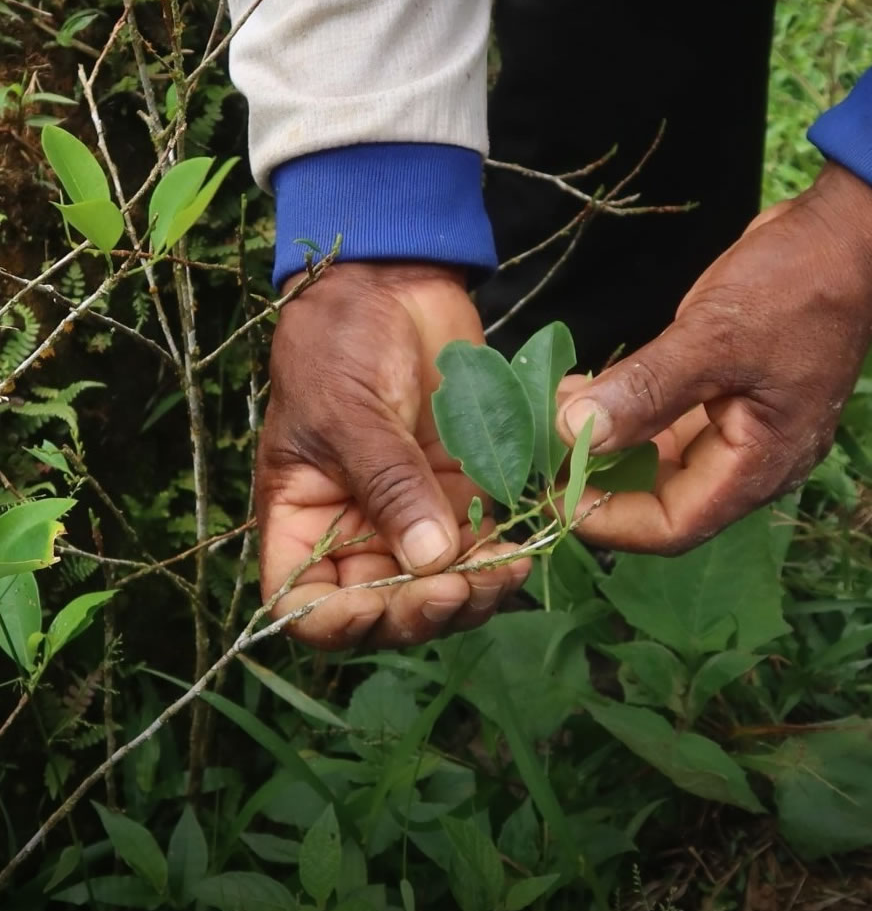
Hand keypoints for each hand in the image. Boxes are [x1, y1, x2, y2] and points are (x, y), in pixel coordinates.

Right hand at [256, 263, 530, 648]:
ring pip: (442, 590)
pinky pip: (482, 547)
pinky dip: (504, 554)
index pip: (306, 607)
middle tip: (464, 586)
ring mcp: (413, 519)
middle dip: (425, 612)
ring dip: (476, 592)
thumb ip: (388, 485)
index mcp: (304, 521)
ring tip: (509, 565)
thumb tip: (429, 561)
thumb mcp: (349, 411)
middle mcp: (356, 534)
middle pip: (385, 612)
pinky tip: (529, 539)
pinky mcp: (461, 497)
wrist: (393, 286)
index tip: (379, 604)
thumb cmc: (341, 340)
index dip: (338, 624)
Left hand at [556, 163, 871, 552]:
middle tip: (542, 454)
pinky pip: (668, 421)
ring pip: (661, 458)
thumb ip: (645, 390)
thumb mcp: (714, 338)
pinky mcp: (727, 396)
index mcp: (759, 465)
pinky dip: (627, 411)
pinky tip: (586, 389)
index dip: (612, 520)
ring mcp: (740, 428)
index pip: (675, 525)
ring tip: (554, 411)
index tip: (554, 494)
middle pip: (663, 498)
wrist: (847, 235)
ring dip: (608, 441)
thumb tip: (573, 433)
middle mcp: (749, 460)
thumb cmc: (795, 287)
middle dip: (601, 479)